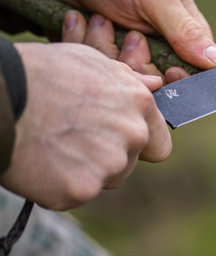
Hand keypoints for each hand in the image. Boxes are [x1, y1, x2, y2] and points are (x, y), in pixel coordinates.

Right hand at [0, 43, 170, 210]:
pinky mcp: (81, 189)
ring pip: (106, 179)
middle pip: (130, 162)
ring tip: (57, 147)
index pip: (159, 143)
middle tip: (77, 141)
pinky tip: (43, 163)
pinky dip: (62, 185)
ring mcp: (109, 164)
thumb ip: (129, 79)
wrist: (1, 96)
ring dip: (87, 171)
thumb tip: (155, 83)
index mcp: (140, 104)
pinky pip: (78, 194)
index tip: (121, 143)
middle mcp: (132, 134)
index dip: (141, 146)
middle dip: (109, 156)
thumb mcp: (92, 61)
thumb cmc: (44, 73)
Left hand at [40, 0, 215, 70]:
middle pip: (156, 80)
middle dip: (135, 61)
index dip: (181, 78)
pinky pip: (99, 70)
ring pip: (125, 78)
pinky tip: (82, 20)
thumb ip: (186, 30)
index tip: (166, 71)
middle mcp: (160, 47)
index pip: (195, 71)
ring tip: (99, 18)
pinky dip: (86, 47)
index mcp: (184, 32)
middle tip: (126, 33)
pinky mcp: (105, 57)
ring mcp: (129, 54)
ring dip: (106, 48)